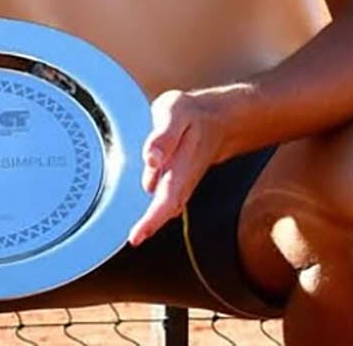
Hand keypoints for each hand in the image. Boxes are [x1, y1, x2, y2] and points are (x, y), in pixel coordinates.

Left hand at [127, 88, 230, 245]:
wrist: (218, 119)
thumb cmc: (191, 115)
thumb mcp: (175, 112)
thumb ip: (163, 136)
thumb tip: (151, 159)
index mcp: (181, 164)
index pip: (166, 198)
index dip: (152, 219)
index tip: (137, 236)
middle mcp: (182, 178)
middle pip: (167, 208)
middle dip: (150, 226)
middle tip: (134, 239)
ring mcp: (182, 180)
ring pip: (168, 206)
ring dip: (153, 221)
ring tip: (136, 235)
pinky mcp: (179, 179)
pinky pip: (168, 199)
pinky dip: (156, 211)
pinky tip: (144, 217)